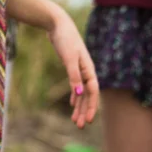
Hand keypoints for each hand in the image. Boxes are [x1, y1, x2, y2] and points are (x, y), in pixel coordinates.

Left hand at [47, 11, 98, 128]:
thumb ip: (74, 75)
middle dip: (84, 111)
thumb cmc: (65, 39)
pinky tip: (73, 104)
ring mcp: (79, 70)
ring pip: (81, 92)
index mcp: (89, 69)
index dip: (92, 107)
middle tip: (80, 126)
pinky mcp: (72, 67)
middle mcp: (86, 71)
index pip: (93, 92)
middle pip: (87, 96)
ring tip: (75, 121)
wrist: (58, 25)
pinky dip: (75, 96)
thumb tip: (79, 93)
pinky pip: (76, 86)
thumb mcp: (69, 58)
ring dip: (79, 107)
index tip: (88, 121)